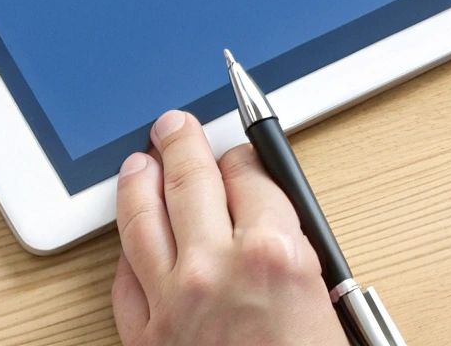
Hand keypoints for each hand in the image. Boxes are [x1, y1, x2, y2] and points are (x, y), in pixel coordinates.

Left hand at [113, 111, 348, 345]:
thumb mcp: (326, 298)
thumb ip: (290, 246)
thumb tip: (262, 213)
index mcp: (274, 252)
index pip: (248, 172)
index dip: (243, 155)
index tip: (239, 152)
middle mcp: (215, 266)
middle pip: (190, 179)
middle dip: (182, 143)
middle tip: (174, 126)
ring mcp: (171, 300)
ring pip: (142, 219)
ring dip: (138, 181)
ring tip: (138, 162)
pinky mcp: (143, 336)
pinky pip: (124, 277)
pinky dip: (127, 251)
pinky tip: (132, 238)